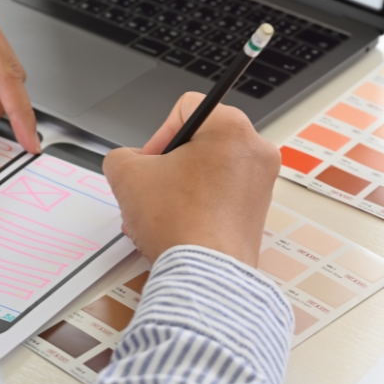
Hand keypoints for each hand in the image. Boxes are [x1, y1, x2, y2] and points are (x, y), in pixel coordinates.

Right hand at [102, 93, 278, 265]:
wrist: (203, 275)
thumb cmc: (178, 222)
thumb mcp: (127, 174)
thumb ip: (122, 155)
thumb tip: (130, 162)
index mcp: (232, 128)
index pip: (186, 108)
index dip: (158, 135)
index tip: (149, 162)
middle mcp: (256, 150)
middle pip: (199, 140)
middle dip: (168, 164)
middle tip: (152, 187)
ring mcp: (262, 182)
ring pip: (209, 168)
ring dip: (178, 186)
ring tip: (158, 212)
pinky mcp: (258, 211)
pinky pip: (222, 193)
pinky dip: (197, 204)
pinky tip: (175, 226)